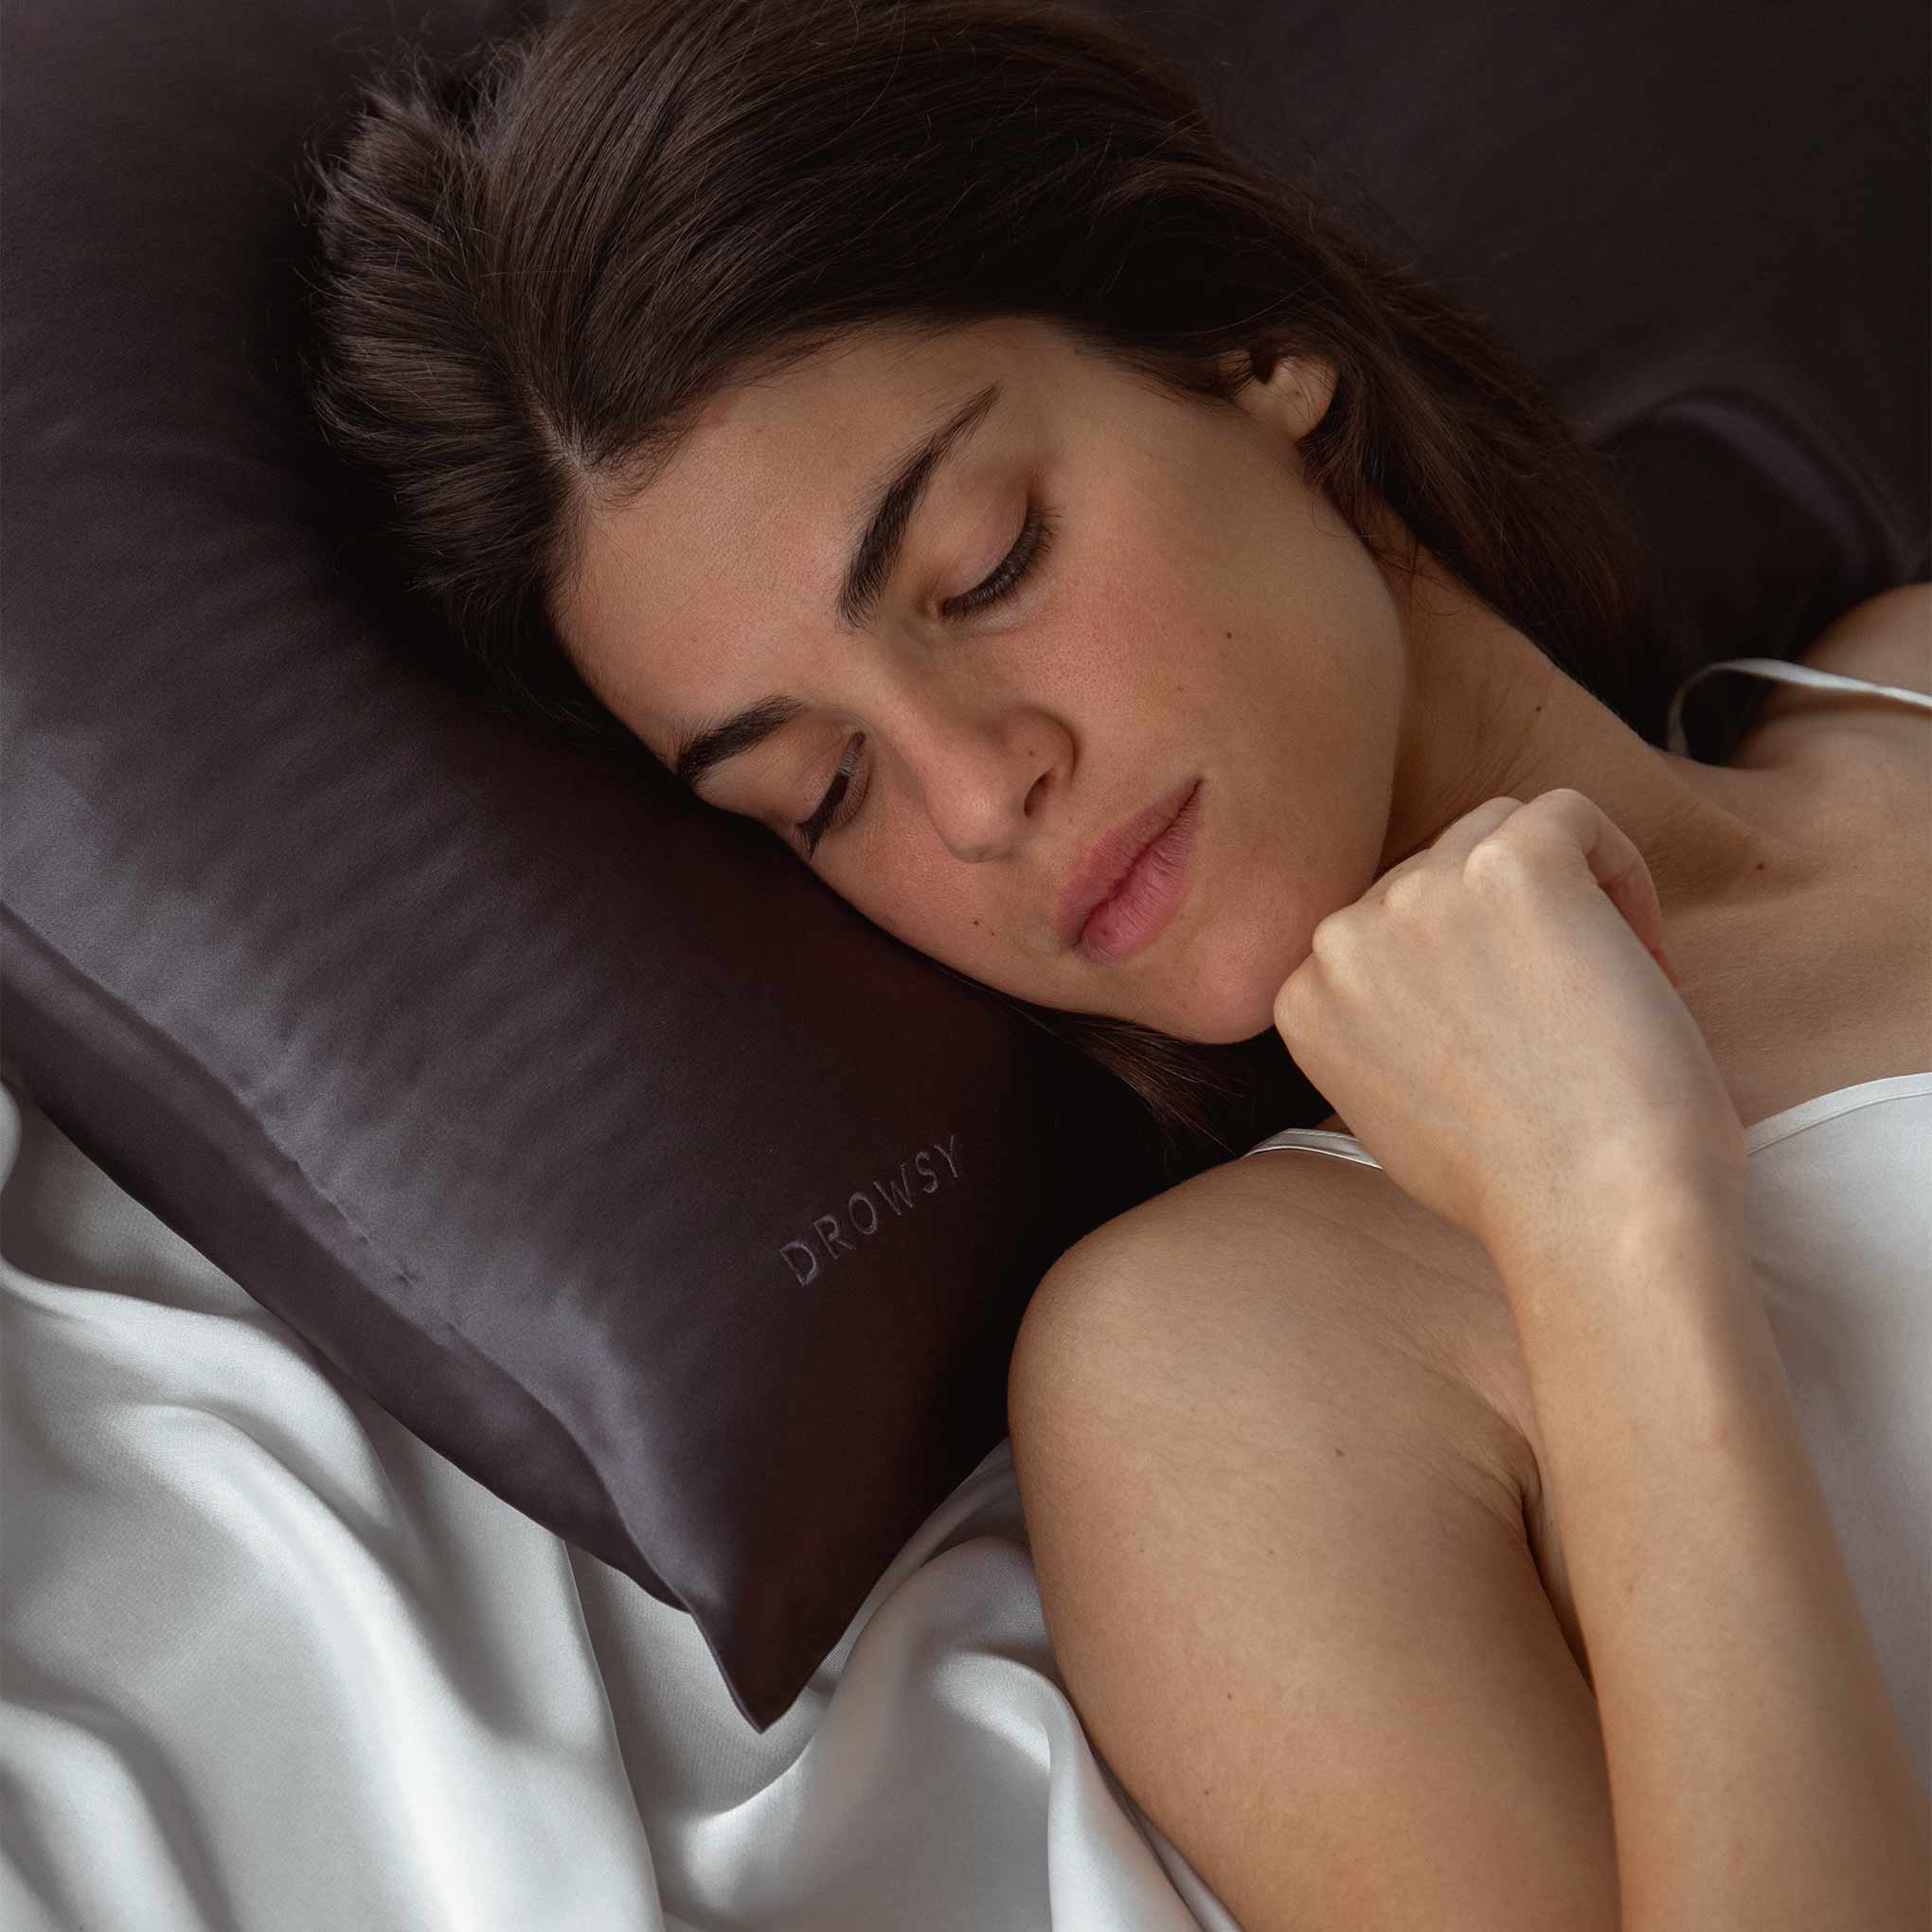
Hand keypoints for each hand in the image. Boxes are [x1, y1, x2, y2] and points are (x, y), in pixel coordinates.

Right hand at [1271, 789, 1746, 1269]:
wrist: (1593, 1215)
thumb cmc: (1519, 1187)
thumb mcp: (1391, 1107)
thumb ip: (1381, 1025)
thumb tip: (1431, 973)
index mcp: (1302, 993)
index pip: (1378, 922)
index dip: (1464, 965)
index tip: (1516, 1030)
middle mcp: (1342, 934)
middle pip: (1434, 867)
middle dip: (1510, 927)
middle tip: (1572, 1012)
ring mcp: (1419, 894)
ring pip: (1500, 828)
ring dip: (1564, 894)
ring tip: (1612, 986)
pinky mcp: (1512, 866)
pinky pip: (1569, 816)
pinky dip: (1619, 872)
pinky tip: (1642, 958)